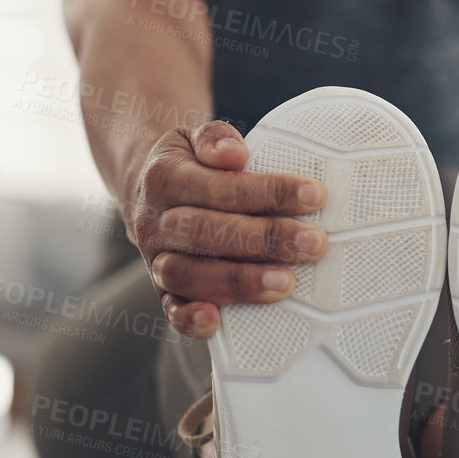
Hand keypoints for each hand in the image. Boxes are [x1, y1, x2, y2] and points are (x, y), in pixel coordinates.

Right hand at [124, 120, 328, 339]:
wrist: (144, 188)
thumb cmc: (188, 164)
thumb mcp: (193, 136)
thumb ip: (214, 138)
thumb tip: (235, 154)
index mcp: (165, 178)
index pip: (220, 187)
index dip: (268, 192)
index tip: (314, 195)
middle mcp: (155, 221)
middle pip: (207, 233)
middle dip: (265, 239)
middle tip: (314, 244)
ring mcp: (155, 258)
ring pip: (189, 274)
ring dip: (239, 281)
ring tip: (285, 282)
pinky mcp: (161, 289)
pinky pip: (169, 309)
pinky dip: (190, 319)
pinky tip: (217, 321)